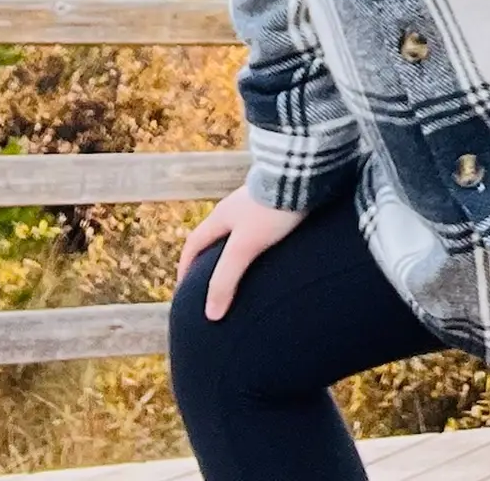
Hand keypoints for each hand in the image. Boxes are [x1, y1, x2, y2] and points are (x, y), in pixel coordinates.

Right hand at [176, 183, 304, 320]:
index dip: (186, 267)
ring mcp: (257, 203)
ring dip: (236, 252)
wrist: (305, 175)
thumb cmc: (272, 209)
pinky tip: (271, 255)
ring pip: (240, 232)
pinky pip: (261, 227)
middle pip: (216, 237)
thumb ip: (226, 279)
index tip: (184, 289)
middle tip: (213, 284)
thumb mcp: (244, 247)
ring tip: (243, 274)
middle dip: (210, 260)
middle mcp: (236, 207)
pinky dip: (258, 244)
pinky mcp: (278, 202)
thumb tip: (210, 314)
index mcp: (221, 216)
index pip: (194, 243)